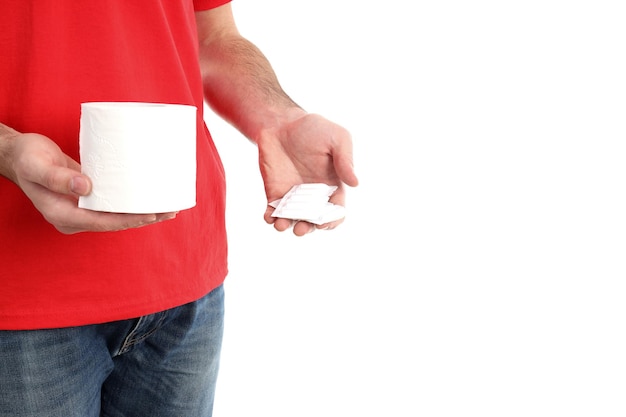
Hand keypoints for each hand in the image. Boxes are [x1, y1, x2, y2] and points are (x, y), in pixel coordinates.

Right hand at [8, 133, 176, 233]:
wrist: (18, 154)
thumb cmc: (25, 157)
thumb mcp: (37, 165)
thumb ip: (57, 177)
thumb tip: (85, 188)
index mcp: (63, 216)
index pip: (104, 222)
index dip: (130, 220)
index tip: (153, 214)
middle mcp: (75, 217)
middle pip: (116, 222)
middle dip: (144, 218)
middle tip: (171, 209)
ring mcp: (82, 209)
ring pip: (118, 215)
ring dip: (142, 211)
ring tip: (168, 206)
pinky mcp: (88, 198)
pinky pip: (114, 204)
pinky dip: (132, 202)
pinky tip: (148, 196)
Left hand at [258, 112, 358, 235]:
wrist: (281, 122)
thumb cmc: (314, 128)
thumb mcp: (337, 138)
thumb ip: (346, 160)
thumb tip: (356, 183)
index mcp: (332, 186)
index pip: (335, 211)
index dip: (332, 220)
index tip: (324, 222)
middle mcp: (313, 196)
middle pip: (313, 221)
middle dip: (308, 228)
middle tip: (301, 227)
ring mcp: (293, 197)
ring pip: (292, 220)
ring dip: (287, 226)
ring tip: (281, 224)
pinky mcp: (275, 193)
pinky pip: (273, 212)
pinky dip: (271, 218)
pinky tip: (269, 217)